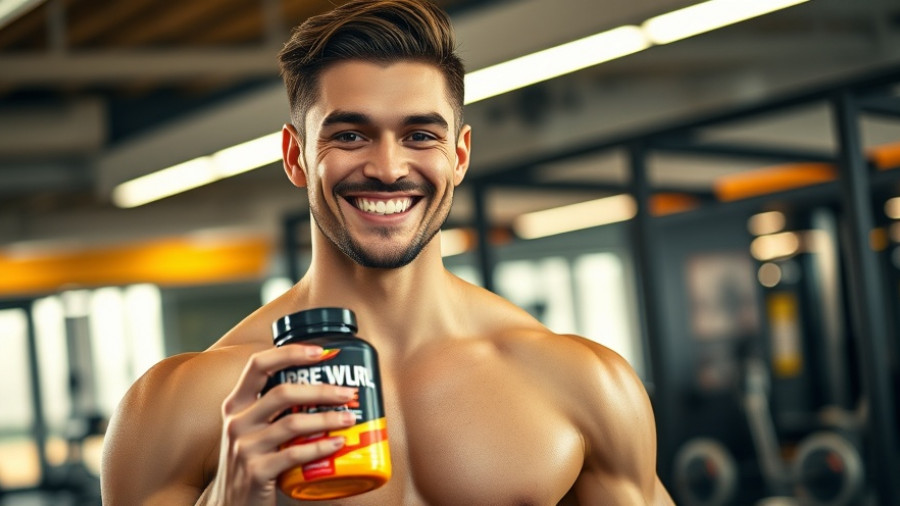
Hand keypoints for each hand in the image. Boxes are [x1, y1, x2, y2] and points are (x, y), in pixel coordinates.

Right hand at [201, 345, 356, 505]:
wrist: (229, 502)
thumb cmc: (250, 458)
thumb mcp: (250, 426)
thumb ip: (272, 407)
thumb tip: (321, 385)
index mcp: (236, 404)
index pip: (258, 365)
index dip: (289, 353)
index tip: (319, 351)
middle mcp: (237, 422)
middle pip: (282, 393)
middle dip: (321, 390)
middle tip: (348, 393)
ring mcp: (245, 447)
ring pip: (292, 423)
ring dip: (327, 418)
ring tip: (350, 418)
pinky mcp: (256, 472)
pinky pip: (295, 454)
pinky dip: (321, 448)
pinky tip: (338, 443)